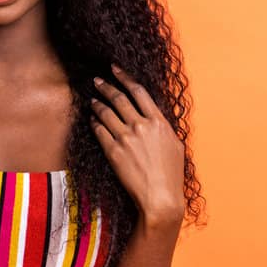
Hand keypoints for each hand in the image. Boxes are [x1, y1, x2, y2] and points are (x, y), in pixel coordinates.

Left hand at [89, 63, 185, 226]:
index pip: (139, 91)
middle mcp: (141, 126)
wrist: (160, 197)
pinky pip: (100, 131)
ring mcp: (126, 138)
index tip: (115, 69)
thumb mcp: (175, 145)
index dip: (125, 77)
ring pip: (106, 113)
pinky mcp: (113, 152)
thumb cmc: (171, 174)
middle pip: (119, 98)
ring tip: (92, 99)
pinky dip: (94, 123)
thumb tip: (154, 118)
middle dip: (106, 86)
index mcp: (159, 122)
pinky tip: (92, 120)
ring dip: (98, 103)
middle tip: (97, 80)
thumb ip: (162, 128)